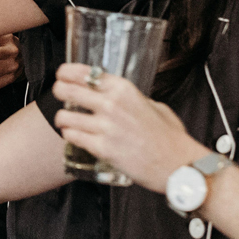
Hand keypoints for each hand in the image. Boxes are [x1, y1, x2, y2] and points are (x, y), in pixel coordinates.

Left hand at [52, 64, 203, 192]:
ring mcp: (106, 127)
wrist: (180, 165)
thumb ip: (131, 100)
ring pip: (64, 116)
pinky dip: (70, 136)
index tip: (61, 75)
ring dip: (62, 119)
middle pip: (67, 90)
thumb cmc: (170, 138)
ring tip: (67, 121)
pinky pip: (72, 137)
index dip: (65, 72)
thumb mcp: (153, 106)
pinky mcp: (102, 148)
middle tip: (60, 96)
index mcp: (124, 89)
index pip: (83, 72)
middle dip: (58, 92)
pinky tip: (75, 136)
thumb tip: (117, 97)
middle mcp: (112, 104)